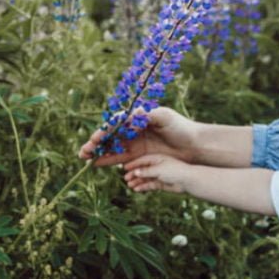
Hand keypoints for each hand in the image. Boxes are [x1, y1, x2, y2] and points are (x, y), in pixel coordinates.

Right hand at [78, 106, 199, 166]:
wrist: (194, 146)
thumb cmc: (181, 128)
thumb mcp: (164, 117)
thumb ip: (146, 115)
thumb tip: (130, 115)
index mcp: (138, 117)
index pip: (116, 123)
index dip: (104, 131)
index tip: (95, 138)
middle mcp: (133, 129)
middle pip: (110, 136)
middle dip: (95, 142)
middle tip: (84, 150)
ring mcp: (135, 143)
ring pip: (111, 147)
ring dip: (97, 152)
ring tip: (84, 157)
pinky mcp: (138, 156)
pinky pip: (119, 158)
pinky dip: (107, 160)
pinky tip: (96, 163)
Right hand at [122, 153, 192, 193]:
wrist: (188, 180)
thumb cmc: (174, 171)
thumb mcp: (158, 169)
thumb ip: (146, 171)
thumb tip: (135, 172)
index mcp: (158, 158)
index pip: (143, 160)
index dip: (133, 163)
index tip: (124, 168)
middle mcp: (158, 166)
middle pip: (143, 169)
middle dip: (134, 173)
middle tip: (126, 178)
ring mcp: (160, 175)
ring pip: (146, 178)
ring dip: (138, 181)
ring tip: (130, 185)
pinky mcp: (162, 183)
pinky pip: (150, 185)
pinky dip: (144, 187)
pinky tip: (137, 189)